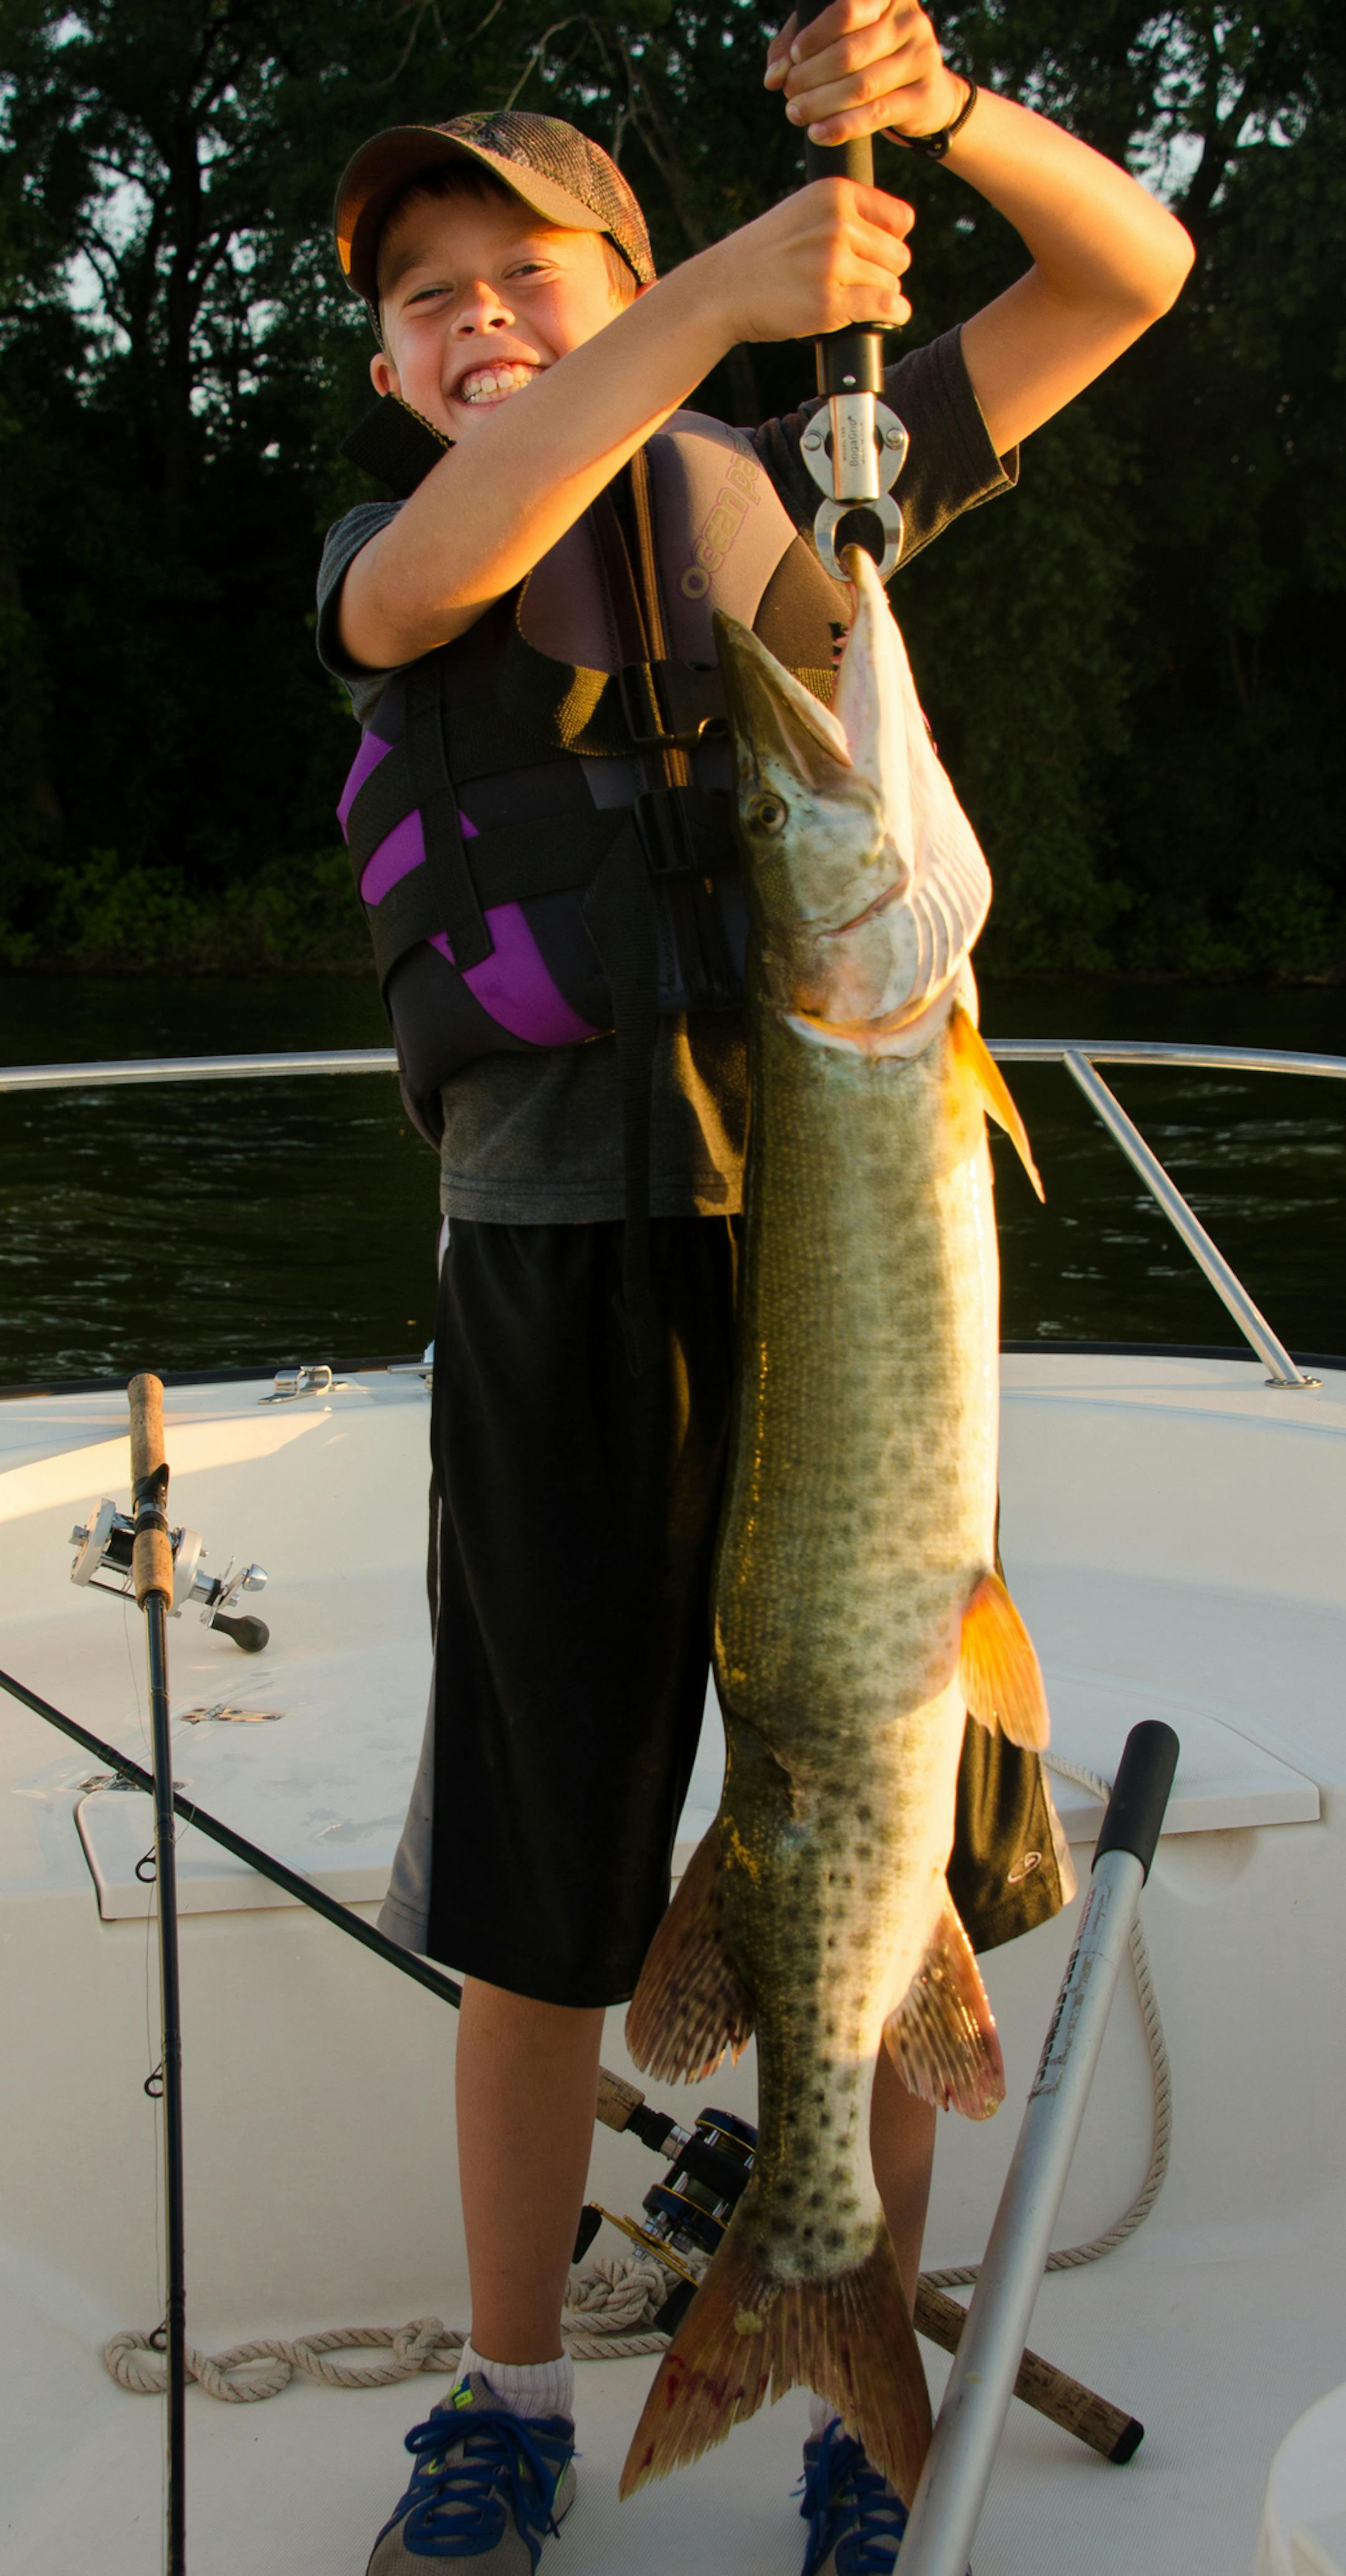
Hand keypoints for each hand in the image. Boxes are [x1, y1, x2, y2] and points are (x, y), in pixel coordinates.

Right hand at [705, 177, 912, 343]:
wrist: (722, 290)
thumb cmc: (764, 255)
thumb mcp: (803, 211)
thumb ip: (845, 213)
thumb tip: (899, 232)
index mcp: (834, 194)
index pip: (900, 219)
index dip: (890, 241)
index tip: (869, 255)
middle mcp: (837, 224)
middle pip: (898, 256)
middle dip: (882, 272)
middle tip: (854, 283)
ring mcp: (834, 265)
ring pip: (891, 284)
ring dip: (877, 296)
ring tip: (847, 298)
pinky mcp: (830, 303)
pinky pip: (886, 307)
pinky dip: (893, 315)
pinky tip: (886, 317)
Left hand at [765, 0, 964, 147]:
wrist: (926, 93)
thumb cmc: (871, 58)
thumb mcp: (834, 39)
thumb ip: (798, 46)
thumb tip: (773, 78)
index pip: (846, 9)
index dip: (813, 36)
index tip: (794, 58)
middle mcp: (909, 20)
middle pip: (849, 52)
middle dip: (810, 76)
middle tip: (789, 93)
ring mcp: (922, 57)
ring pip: (860, 86)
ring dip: (820, 104)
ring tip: (796, 114)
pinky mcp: (924, 96)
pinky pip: (875, 114)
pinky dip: (841, 127)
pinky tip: (817, 134)